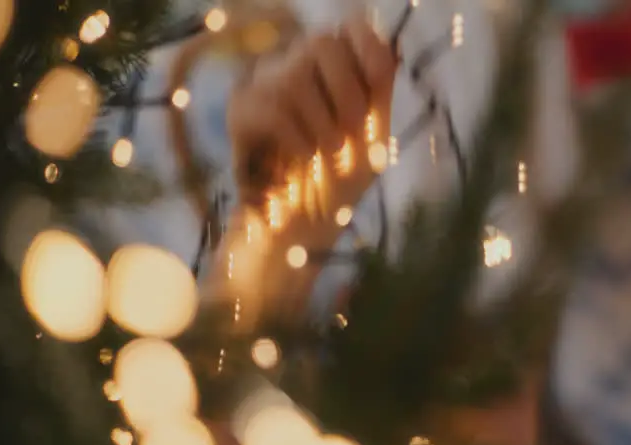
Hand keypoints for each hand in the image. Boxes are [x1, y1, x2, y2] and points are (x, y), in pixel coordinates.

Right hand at [228, 15, 397, 209]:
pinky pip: (271, 109)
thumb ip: (379, 97)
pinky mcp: (240, 112)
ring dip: (322, 123)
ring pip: (292, 77)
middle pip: (320, 42)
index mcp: (331, 69)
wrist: (302, 230)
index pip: (350, 28)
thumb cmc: (340, 182)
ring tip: (327, 154)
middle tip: (352, 132)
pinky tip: (303, 158)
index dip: (368, 45)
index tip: (380, 79)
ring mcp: (263, 85)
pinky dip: (298, 139)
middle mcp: (294, 64)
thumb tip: (390, 51)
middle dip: (346, 90)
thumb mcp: (372, 140)